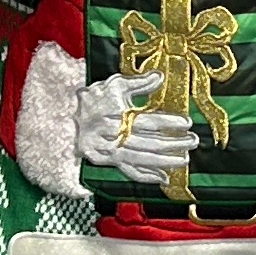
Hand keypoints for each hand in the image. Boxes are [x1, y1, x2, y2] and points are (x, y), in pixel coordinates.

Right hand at [74, 70, 198, 177]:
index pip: (150, 121)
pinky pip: (130, 171)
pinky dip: (147, 176)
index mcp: (118, 116)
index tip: (186, 123)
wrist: (62, 118)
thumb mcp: (113, 85)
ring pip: (143, 160)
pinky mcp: (107, 162)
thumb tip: (160, 76)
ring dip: (165, 161)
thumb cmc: (90, 99)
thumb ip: (139, 83)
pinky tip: (163, 178)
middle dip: (174, 143)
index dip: (170, 123)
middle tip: (193, 141)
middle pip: (150, 143)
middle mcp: (116, 137)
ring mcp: (111, 152)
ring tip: (184, 160)